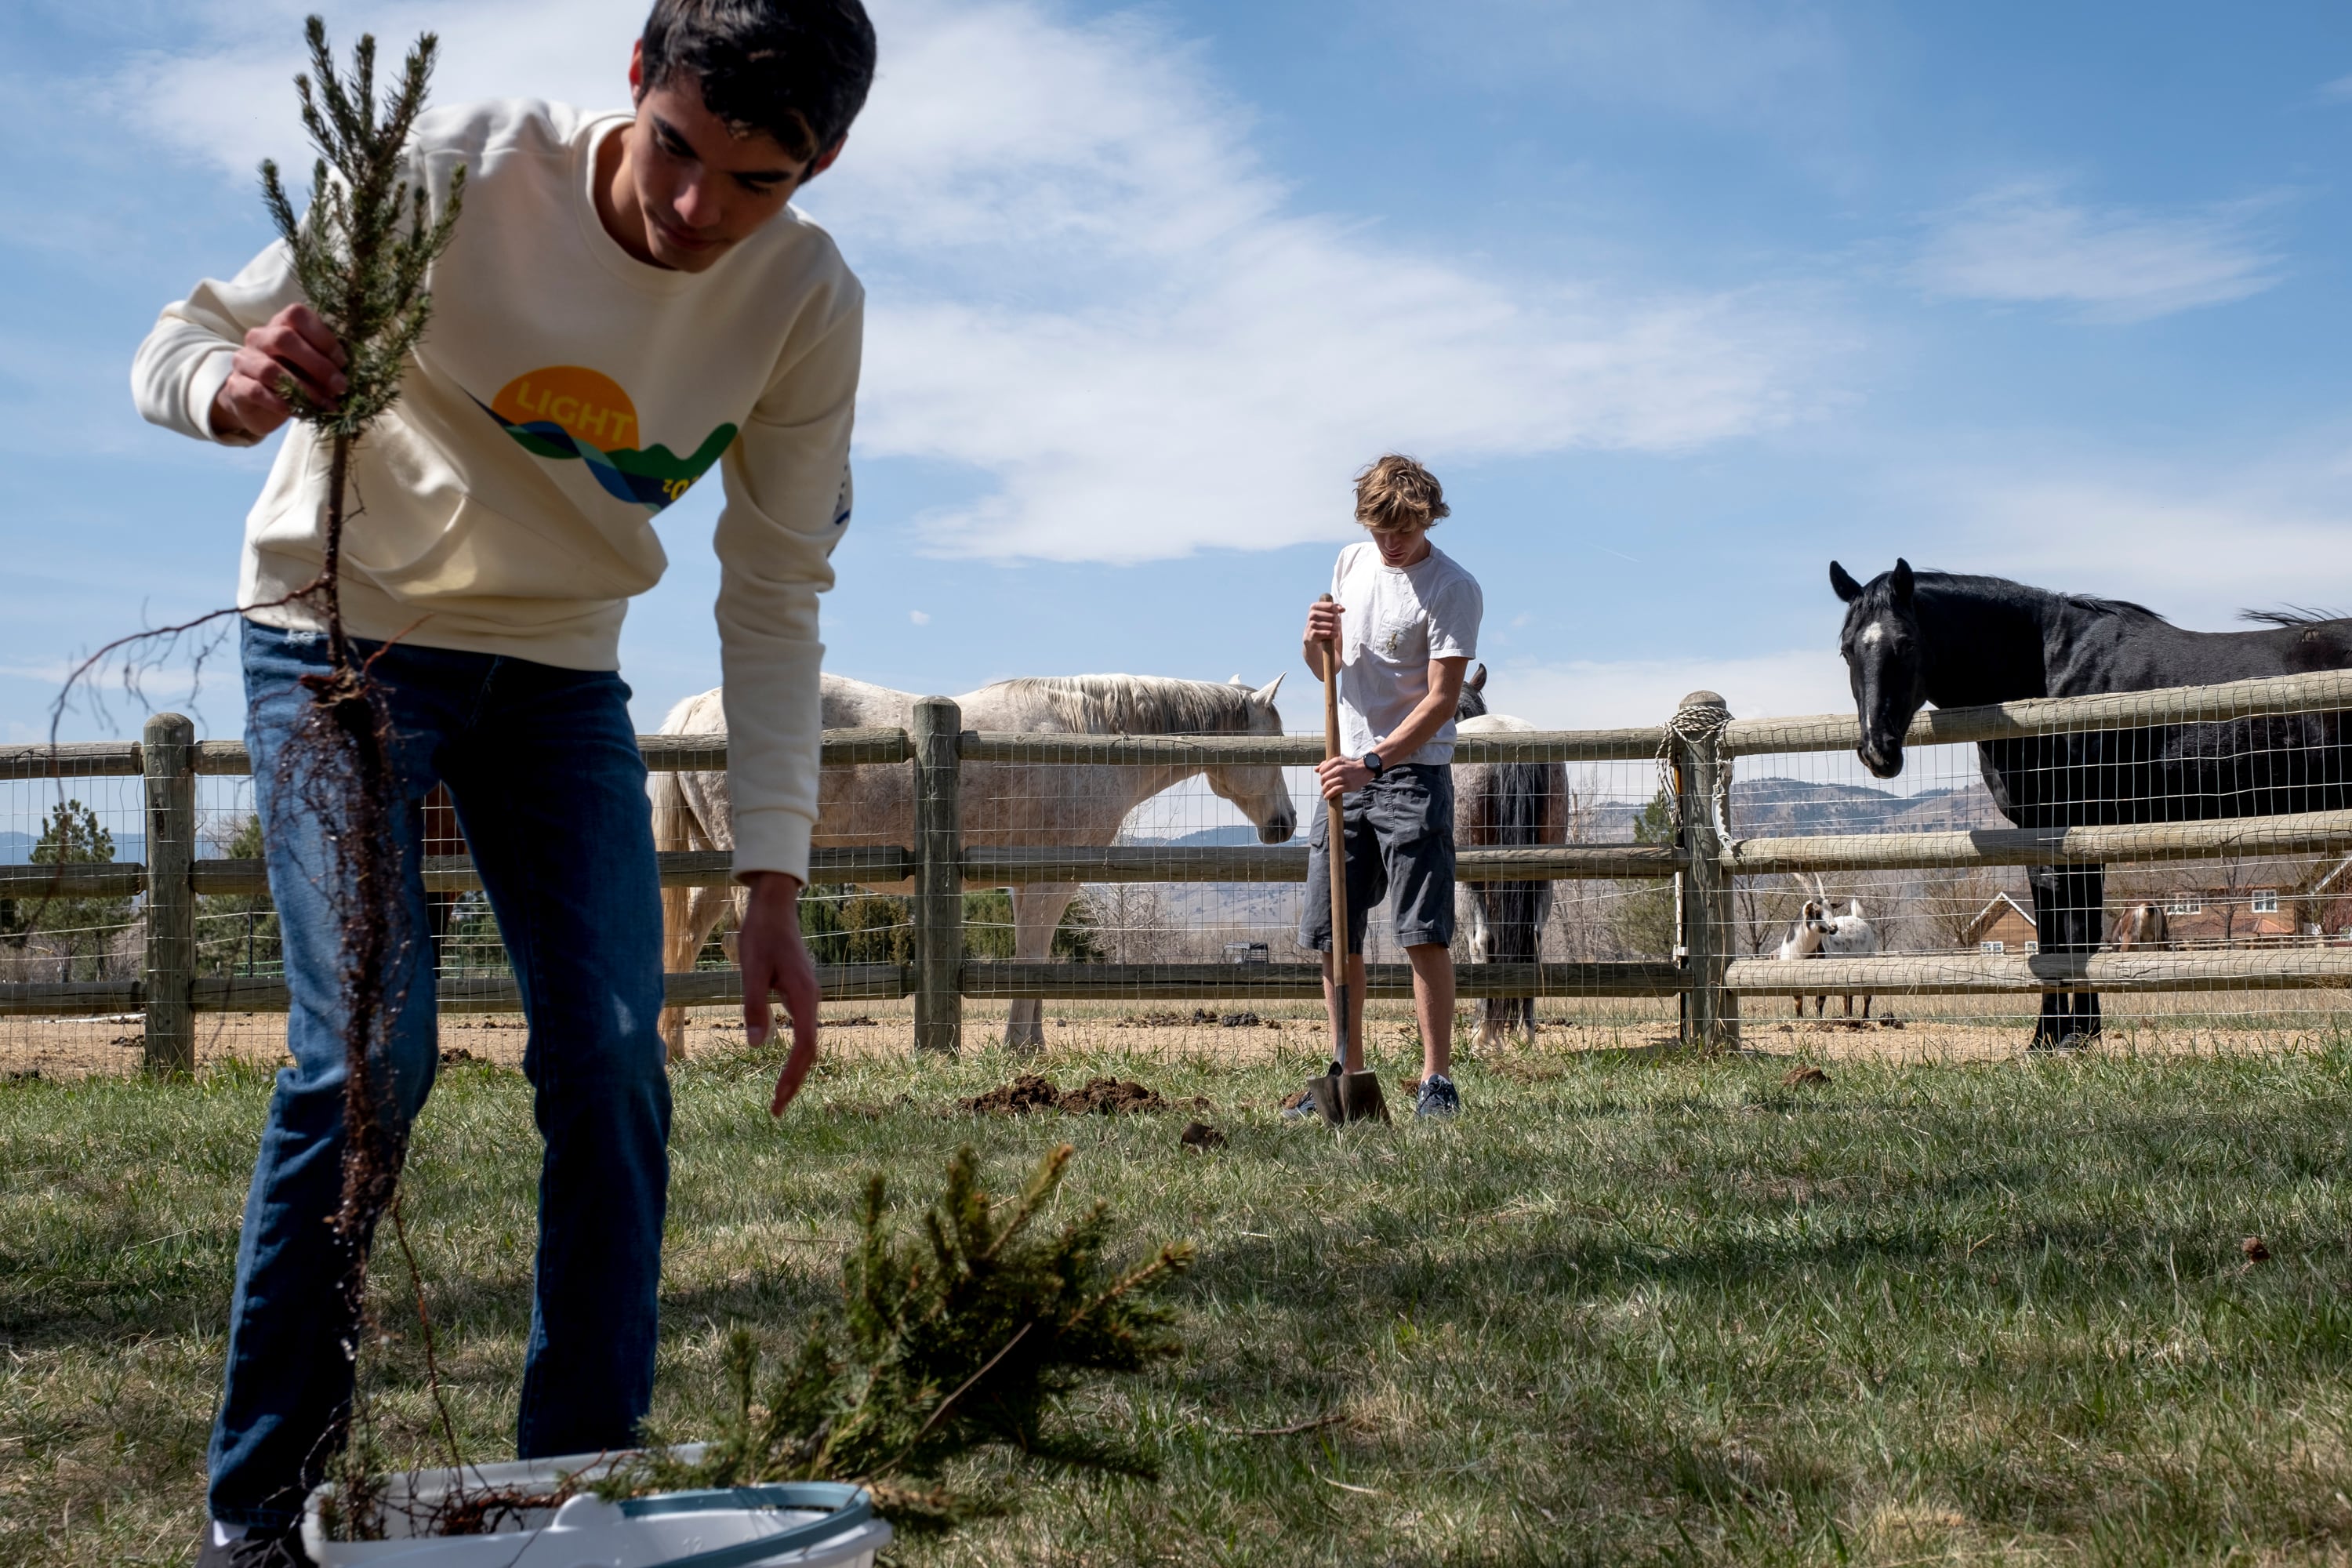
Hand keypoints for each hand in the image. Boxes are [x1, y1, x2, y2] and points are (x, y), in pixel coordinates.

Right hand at [209, 304, 347, 440]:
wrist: (257, 403)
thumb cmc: (293, 378)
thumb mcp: (311, 366)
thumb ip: (326, 362)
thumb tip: (348, 374)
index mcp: (279, 325)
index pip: (296, 315)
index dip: (323, 337)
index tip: (343, 362)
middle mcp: (258, 338)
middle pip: (283, 338)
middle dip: (317, 364)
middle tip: (340, 386)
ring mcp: (244, 360)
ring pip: (270, 369)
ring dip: (304, 390)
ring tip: (325, 405)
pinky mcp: (236, 386)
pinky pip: (257, 391)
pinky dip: (281, 403)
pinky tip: (299, 411)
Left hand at [736, 871, 820, 1113]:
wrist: (774, 907)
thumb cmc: (761, 935)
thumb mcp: (751, 970)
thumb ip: (754, 1007)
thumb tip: (758, 1046)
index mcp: (804, 996)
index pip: (805, 1046)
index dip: (792, 1075)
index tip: (777, 1099)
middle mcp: (812, 1000)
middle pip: (810, 1051)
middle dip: (794, 1082)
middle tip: (776, 1110)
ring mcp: (809, 998)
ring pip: (808, 1043)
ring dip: (795, 1071)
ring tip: (779, 1096)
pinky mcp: (802, 995)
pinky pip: (804, 1032)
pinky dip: (796, 1055)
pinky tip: (784, 1065)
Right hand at [1302, 600, 1342, 646]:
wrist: (1313, 637)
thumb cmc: (1322, 623)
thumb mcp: (1328, 613)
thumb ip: (1335, 608)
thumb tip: (1342, 609)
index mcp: (1314, 607)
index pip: (1331, 606)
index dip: (1337, 610)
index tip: (1337, 613)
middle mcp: (1312, 615)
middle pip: (1333, 616)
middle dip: (1337, 621)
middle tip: (1337, 623)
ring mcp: (1312, 624)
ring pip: (1331, 626)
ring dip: (1336, 628)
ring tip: (1335, 629)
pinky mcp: (1314, 634)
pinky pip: (1328, 633)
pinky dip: (1333, 634)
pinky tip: (1334, 634)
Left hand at [1316, 756, 1372, 800]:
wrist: (1365, 770)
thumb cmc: (1350, 766)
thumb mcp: (1339, 761)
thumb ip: (1326, 764)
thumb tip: (1316, 770)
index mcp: (1336, 761)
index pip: (1322, 770)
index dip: (1322, 776)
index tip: (1324, 779)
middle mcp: (1339, 769)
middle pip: (1324, 778)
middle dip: (1322, 784)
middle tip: (1324, 787)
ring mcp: (1343, 777)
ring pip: (1328, 785)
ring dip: (1324, 790)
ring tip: (1325, 793)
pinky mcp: (1347, 785)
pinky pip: (1334, 791)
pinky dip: (1329, 795)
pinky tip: (1327, 797)